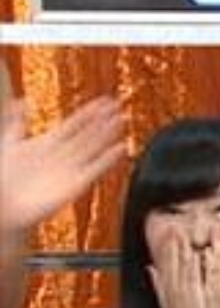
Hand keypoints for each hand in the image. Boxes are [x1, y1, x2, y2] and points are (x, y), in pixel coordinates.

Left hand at [0, 95, 123, 235]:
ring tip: (121, 121)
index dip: (89, 112)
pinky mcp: (77, 185)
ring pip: (94, 148)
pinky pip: (96, 170)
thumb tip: (21, 101)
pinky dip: (108, 159)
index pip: (74, 124)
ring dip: (108, 135)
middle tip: (119, 108)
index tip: (104, 101)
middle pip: (88, 134)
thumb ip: (16, 123)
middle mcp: (63, 155)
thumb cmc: (3, 178)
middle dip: (104, 121)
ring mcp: (71, 169)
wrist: (4, 206)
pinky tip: (120, 149)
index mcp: (48, 143)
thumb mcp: (7, 144)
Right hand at [149, 234, 208, 307]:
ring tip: (185, 234)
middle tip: (174, 226)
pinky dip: (195, 266)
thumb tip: (150, 267)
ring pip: (182, 266)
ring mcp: (183, 291)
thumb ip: (158, 282)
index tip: (169, 231)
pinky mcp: (194, 296)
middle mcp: (174, 286)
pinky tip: (197, 254)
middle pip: (172, 261)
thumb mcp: (165, 298)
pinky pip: (195, 278)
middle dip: (173, 243)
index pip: (167, 262)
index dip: (167, 246)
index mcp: (168, 286)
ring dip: (183, 250)